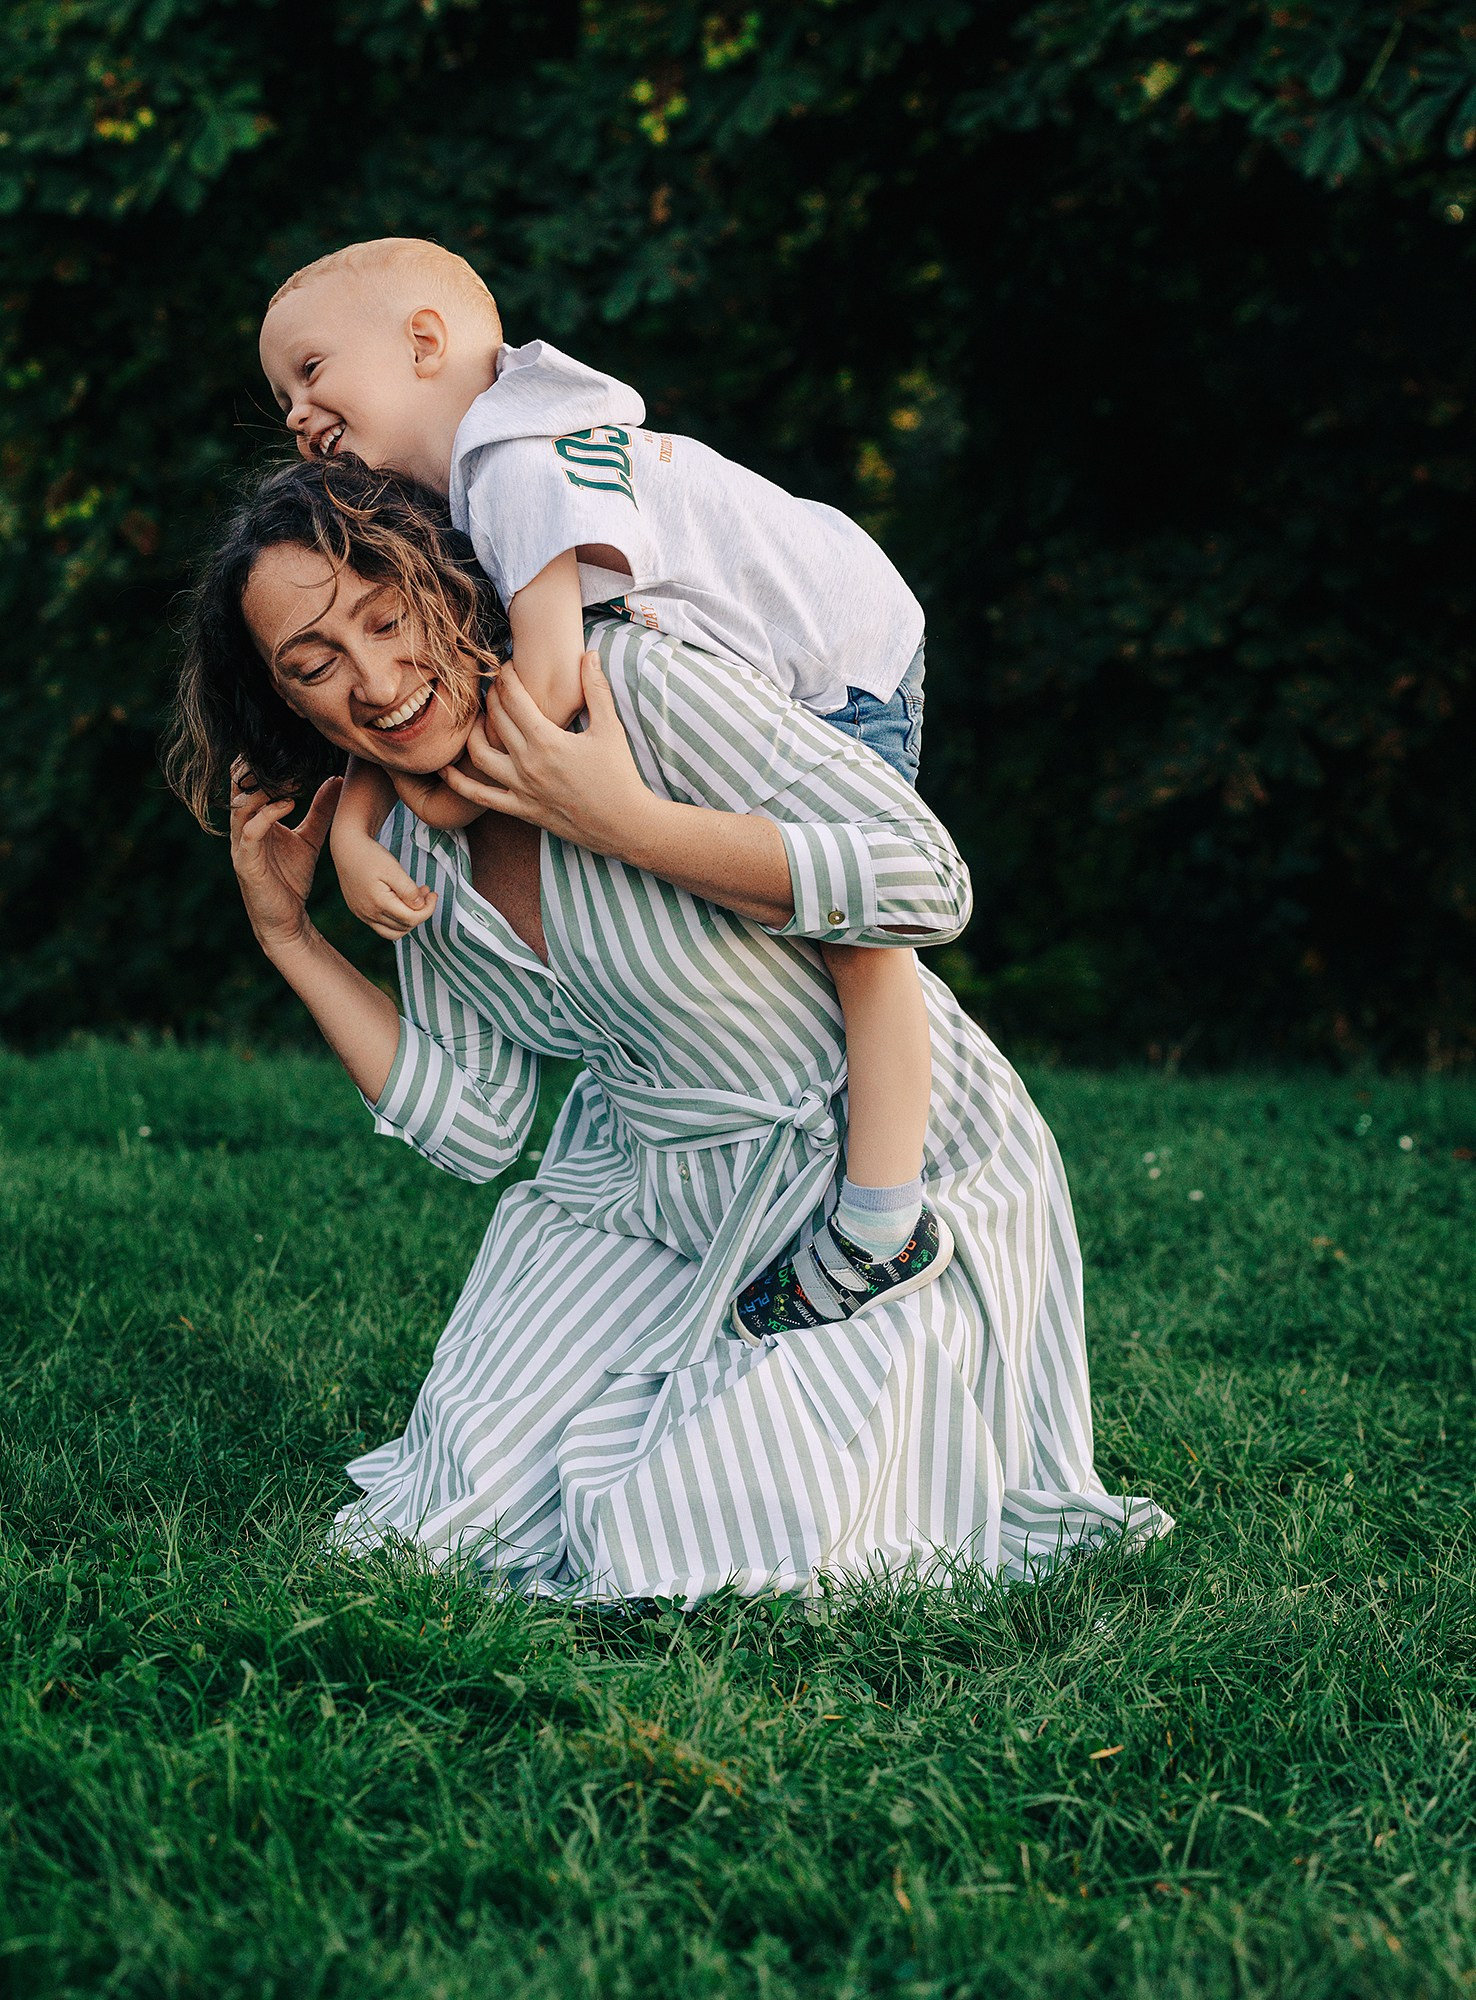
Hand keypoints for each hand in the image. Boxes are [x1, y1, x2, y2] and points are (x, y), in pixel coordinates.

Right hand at [230, 760, 340, 957]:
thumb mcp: (310, 838)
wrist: (287, 919)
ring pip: (241, 807)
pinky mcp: (246, 863)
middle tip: (285, 758)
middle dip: (258, 771)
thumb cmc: (292, 879)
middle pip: (238, 788)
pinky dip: (267, 815)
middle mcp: (242, 829)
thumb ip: (320, 811)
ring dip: (264, 790)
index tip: (289, 752)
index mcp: (254, 820)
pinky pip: (250, 832)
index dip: (264, 765)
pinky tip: (288, 805)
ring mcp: (241, 846)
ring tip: (291, 779)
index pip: (248, 783)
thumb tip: (336, 780)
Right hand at [332, 823, 436, 940]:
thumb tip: (420, 907)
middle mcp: (369, 914)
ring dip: (409, 919)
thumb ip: (408, 890)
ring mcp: (362, 915)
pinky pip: (381, 926)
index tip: (433, 894)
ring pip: (393, 932)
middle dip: (420, 912)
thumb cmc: (370, 856)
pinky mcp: (359, 912)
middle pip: (404, 927)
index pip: (411, 919)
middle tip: (426, 893)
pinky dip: (396, 918)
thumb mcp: (393, 869)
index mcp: (378, 903)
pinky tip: (400, 901)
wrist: (346, 849)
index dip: (428, 909)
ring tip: (415, 898)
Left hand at [439, 651, 657, 858]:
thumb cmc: (619, 775)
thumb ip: (596, 689)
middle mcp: (527, 763)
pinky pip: (479, 796)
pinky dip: (459, 783)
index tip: (508, 665)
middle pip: (495, 719)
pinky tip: (447, 770)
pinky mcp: (519, 809)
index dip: (506, 676)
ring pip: (479, 754)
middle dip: (491, 696)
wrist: (622, 824)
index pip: (514, 697)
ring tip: (479, 719)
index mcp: (547, 740)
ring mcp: (520, 788)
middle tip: (495, 685)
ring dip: (472, 732)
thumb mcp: (610, 728)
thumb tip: (589, 654)